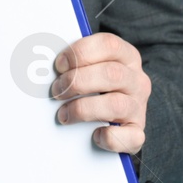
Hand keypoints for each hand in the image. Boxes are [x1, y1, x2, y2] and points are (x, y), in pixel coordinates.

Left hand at [49, 32, 149, 154]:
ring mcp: (138, 106)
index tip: (59, 65)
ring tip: (64, 114)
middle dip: (77, 82)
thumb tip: (44, 66)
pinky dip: (109, 137)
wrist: (116, 118)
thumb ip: (76, 63)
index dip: (81, 53)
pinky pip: (130, 136)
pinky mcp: (137, 132)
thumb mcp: (91, 68)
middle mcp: (137, 80)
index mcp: (126, 57)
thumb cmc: (96, 87)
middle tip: (57, 91)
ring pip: (116, 104)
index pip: (109, 45)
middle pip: (111, 74)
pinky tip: (94, 135)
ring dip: (83, 109)